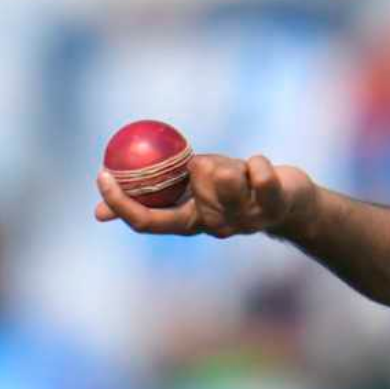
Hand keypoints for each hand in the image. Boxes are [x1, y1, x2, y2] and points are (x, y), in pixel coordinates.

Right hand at [95, 153, 316, 239]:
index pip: (146, 221)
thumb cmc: (237, 191)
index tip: (103, 174)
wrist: (292, 204)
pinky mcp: (273, 205)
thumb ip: (156, 198)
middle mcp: (214, 226)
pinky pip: (259, 176)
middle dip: (194, 174)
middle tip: (199, 164)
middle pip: (188, 204)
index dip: (120, 202)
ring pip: (224, 184)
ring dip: (227, 166)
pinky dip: (257, 164)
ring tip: (236, 166)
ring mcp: (243, 219)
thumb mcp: (193, 194)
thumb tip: (97, 213)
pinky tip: (260, 164)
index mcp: (191, 222)